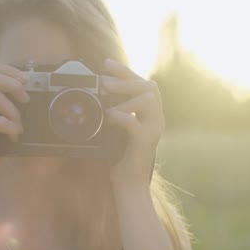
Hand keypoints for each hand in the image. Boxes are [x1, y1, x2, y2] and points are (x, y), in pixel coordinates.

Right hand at [0, 62, 30, 176]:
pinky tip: (14, 137)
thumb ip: (6, 98)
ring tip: (18, 126)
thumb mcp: (0, 115)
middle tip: (26, 99)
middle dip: (14, 85)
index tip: (25, 80)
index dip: (7, 70)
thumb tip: (28, 84)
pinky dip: (11, 127)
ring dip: (14, 113)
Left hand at [102, 58, 163, 186]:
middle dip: (126, 78)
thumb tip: (94, 98)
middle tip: (103, 80)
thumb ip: (112, 113)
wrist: (129, 185)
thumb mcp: (115, 131)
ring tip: (106, 101)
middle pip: (149, 86)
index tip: (106, 63)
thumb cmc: (120, 159)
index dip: (125, 71)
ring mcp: (153, 130)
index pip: (142, 83)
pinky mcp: (146, 142)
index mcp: (149, 114)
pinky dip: (121, 116)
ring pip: (148, 99)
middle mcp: (156, 119)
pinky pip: (136, 123)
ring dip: (125, 96)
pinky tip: (109, 117)